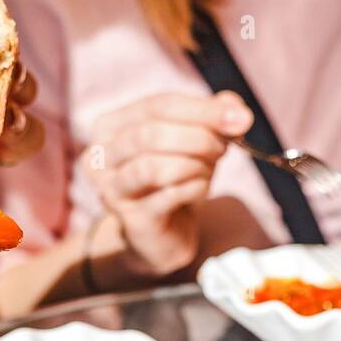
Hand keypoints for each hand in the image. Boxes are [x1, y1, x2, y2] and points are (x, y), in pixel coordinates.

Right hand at [87, 92, 252, 275]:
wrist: (163, 235)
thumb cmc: (174, 179)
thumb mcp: (194, 141)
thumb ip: (212, 117)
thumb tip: (236, 110)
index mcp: (110, 126)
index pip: (157, 106)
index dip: (201, 109)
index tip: (240, 118)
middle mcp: (101, 156)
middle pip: (150, 133)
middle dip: (198, 138)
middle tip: (223, 148)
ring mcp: (112, 190)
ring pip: (153, 166)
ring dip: (194, 164)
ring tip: (209, 169)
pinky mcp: (131, 218)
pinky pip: (168, 195)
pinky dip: (195, 188)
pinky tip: (200, 189)